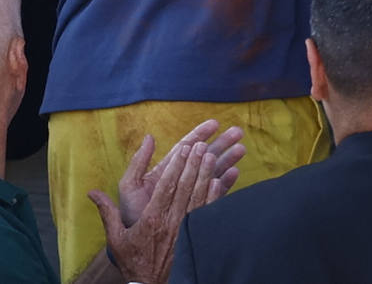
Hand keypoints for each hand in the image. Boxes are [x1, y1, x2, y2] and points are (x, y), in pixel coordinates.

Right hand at [92, 141, 220, 283]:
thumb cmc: (133, 261)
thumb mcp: (115, 238)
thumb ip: (107, 212)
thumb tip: (92, 193)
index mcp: (152, 218)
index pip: (167, 187)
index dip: (176, 166)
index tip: (184, 148)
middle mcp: (171, 221)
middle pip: (185, 188)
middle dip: (193, 164)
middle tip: (201, 145)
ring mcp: (185, 229)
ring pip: (198, 197)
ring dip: (205, 175)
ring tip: (211, 155)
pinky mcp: (194, 236)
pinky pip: (207, 213)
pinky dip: (215, 197)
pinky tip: (220, 182)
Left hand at [118, 120, 244, 226]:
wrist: (139, 247)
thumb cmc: (132, 216)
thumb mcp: (130, 186)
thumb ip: (139, 162)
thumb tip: (149, 137)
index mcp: (166, 171)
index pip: (185, 148)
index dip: (199, 134)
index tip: (215, 123)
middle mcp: (181, 180)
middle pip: (204, 157)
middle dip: (221, 143)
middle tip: (238, 131)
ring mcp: (191, 195)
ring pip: (213, 172)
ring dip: (227, 159)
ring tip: (242, 149)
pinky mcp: (198, 209)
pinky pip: (214, 194)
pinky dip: (225, 183)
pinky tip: (235, 173)